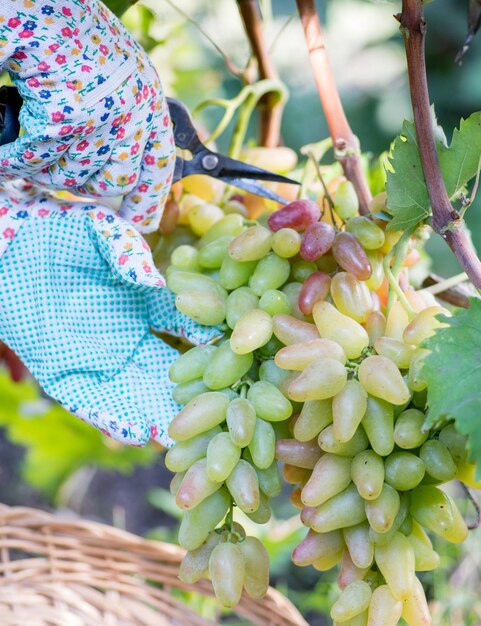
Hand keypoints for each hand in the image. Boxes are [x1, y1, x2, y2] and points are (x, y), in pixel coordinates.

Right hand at [0, 1, 174, 233]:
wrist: (43, 3)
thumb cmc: (72, 37)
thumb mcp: (116, 78)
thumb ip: (124, 122)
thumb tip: (121, 184)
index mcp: (149, 100)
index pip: (158, 166)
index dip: (148, 198)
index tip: (140, 222)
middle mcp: (134, 112)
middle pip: (111, 183)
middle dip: (79, 185)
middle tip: (54, 171)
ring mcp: (102, 117)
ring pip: (69, 176)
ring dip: (42, 171)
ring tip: (27, 149)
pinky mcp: (66, 118)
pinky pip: (36, 159)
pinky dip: (14, 159)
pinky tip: (7, 150)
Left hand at [0, 183, 220, 446]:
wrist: (7, 256)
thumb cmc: (57, 237)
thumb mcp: (97, 231)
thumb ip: (127, 248)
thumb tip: (157, 282)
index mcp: (145, 304)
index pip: (187, 324)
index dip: (210, 338)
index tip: (237, 351)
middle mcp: (130, 337)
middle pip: (170, 370)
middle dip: (195, 392)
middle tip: (224, 413)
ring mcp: (100, 360)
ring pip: (139, 393)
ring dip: (162, 414)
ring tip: (189, 434)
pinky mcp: (66, 377)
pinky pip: (95, 403)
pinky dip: (116, 419)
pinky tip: (137, 435)